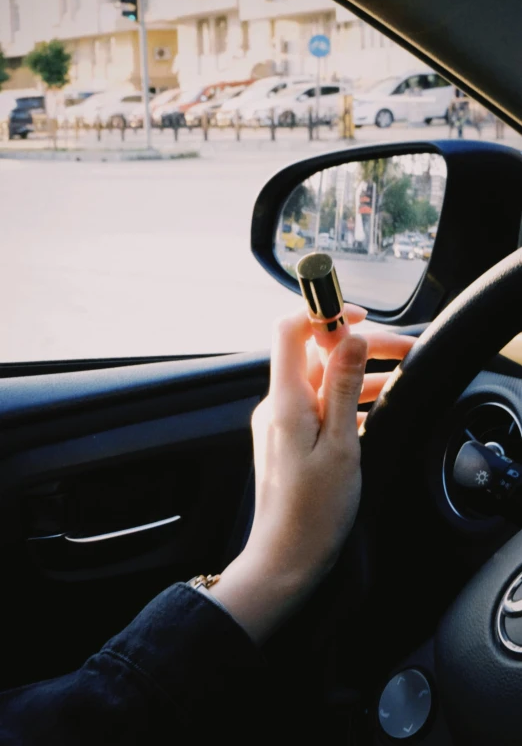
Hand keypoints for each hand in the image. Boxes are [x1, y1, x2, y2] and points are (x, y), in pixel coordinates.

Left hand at [204, 305, 414, 642]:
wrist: (287, 556)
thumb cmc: (315, 510)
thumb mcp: (342, 445)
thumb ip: (345, 387)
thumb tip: (351, 337)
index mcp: (286, 400)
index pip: (291, 330)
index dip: (325, 313)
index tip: (362, 317)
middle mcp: (279, 403)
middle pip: (316, 353)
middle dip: (359, 345)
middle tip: (404, 351)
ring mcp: (282, 420)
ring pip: (323, 379)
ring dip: (360, 373)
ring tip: (402, 376)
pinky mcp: (290, 436)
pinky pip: (320, 403)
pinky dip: (348, 397)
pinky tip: (378, 404)